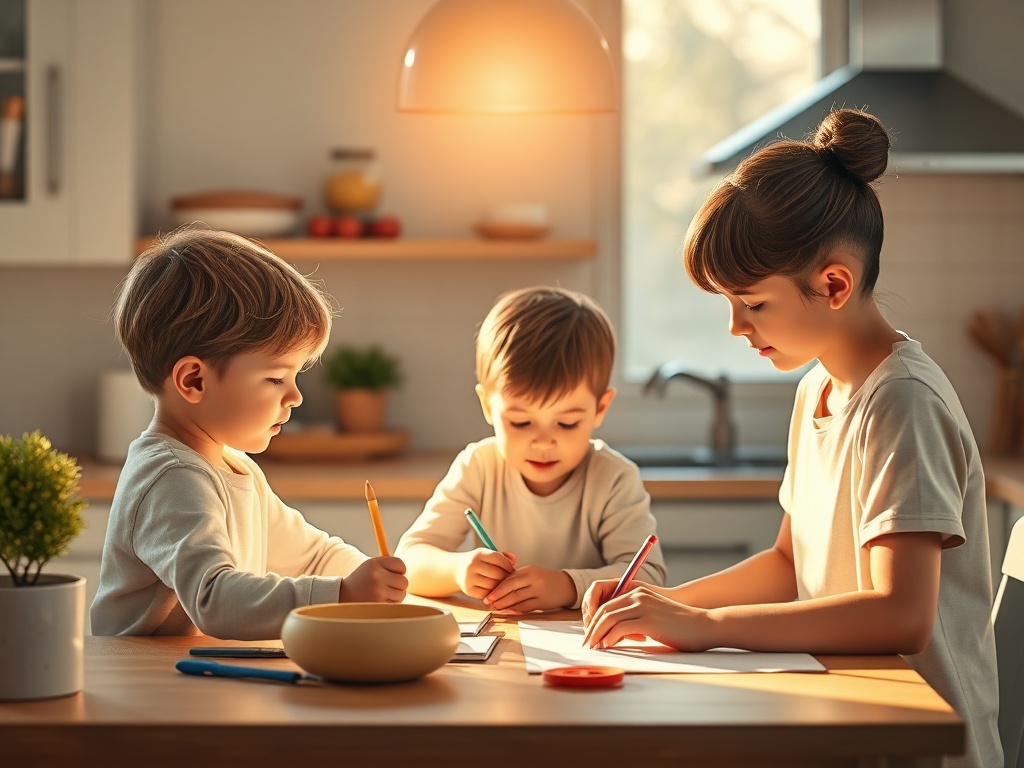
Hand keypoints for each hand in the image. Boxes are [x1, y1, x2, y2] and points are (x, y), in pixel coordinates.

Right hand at [338, 556, 407, 602]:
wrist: (342, 595)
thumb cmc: (361, 580)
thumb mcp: (370, 566)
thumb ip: (387, 565)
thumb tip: (405, 569)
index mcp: (374, 563)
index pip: (400, 564)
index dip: (400, 570)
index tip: (395, 574)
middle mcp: (376, 576)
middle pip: (404, 581)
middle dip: (399, 585)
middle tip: (389, 586)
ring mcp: (378, 591)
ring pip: (402, 594)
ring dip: (396, 596)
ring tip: (383, 594)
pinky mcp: (378, 605)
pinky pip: (395, 604)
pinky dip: (391, 604)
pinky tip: (380, 602)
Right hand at [456, 549, 515, 600]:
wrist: (455, 570)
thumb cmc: (476, 562)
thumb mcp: (486, 554)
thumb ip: (502, 556)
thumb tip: (514, 560)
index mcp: (479, 554)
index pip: (498, 559)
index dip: (508, 565)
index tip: (513, 569)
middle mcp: (472, 565)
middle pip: (497, 573)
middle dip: (506, 576)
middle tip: (509, 579)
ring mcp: (469, 579)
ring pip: (493, 585)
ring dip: (500, 585)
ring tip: (502, 584)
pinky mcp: (469, 590)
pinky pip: (487, 593)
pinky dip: (492, 592)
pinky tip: (493, 589)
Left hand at [482, 566, 574, 612]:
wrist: (564, 585)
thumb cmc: (544, 580)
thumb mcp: (531, 573)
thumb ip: (516, 578)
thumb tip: (497, 587)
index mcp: (528, 570)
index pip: (508, 578)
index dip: (497, 587)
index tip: (488, 594)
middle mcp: (533, 579)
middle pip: (511, 588)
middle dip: (497, 596)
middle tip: (488, 602)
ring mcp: (539, 590)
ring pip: (517, 598)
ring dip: (504, 604)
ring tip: (495, 608)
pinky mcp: (543, 602)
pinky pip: (526, 606)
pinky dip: (515, 610)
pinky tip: (508, 611)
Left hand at [582, 585, 714, 650]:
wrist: (705, 625)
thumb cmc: (681, 625)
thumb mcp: (654, 616)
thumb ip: (636, 619)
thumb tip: (616, 634)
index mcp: (638, 592)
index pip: (607, 602)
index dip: (595, 619)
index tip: (591, 634)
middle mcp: (638, 596)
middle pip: (604, 610)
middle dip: (592, 627)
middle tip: (587, 643)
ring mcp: (643, 606)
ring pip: (608, 618)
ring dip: (597, 634)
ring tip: (594, 646)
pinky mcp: (649, 620)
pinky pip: (620, 628)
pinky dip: (609, 637)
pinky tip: (607, 646)